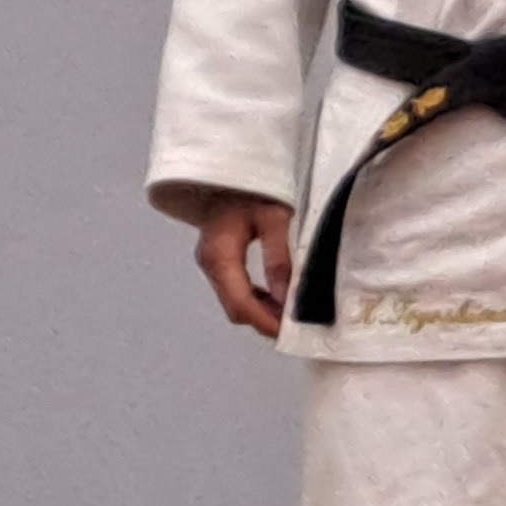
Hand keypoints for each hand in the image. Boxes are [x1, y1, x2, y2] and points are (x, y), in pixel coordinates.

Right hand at [193, 194, 292, 338]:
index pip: (240, 303)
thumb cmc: (251, 190)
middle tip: (294, 325)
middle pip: (235, 308)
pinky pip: (234, 290)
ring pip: (234, 302)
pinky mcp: (217, 263)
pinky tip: (276, 298)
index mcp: (220, 255)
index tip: (288, 332)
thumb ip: (279, 258)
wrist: (228, 173)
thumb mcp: (274, 218)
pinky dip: (255, 300)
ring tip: (289, 313)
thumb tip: (287, 298)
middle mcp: (211, 265)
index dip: (264, 321)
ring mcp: (211, 265)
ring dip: (261, 312)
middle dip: (264, 320)